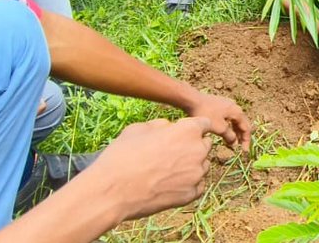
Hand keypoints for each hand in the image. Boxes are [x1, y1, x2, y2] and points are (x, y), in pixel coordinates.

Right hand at [83, 118, 213, 220]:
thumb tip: (169, 127)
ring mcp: (196, 175)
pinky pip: (198, 185)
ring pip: (203, 166)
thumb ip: (161, 125)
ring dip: (192, 165)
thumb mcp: (139, 129)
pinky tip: (171, 183)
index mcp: (188, 131)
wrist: (112, 191)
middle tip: (171, 153)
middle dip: (193, 146)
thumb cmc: (122, 155)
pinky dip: (189, 184)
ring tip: (168, 170)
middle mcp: (197, 151)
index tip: (182, 132)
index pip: (205, 124)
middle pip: (205, 145)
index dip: (193, 127)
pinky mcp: (190, 194)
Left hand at [184, 92, 252, 151]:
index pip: (246, 128)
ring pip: (235, 120)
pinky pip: (229, 117)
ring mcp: (227, 104)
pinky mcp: (220, 104)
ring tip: (233, 140)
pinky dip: (229, 126)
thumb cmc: (207, 113)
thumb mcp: (219, 128)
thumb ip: (229, 136)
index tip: (244, 151)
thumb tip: (234, 142)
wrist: (193, 100)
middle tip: (241, 146)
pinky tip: (224, 131)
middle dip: (242, 136)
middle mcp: (235, 107)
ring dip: (235, 131)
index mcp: (237, 112)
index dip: (246, 140)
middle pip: (242, 123)